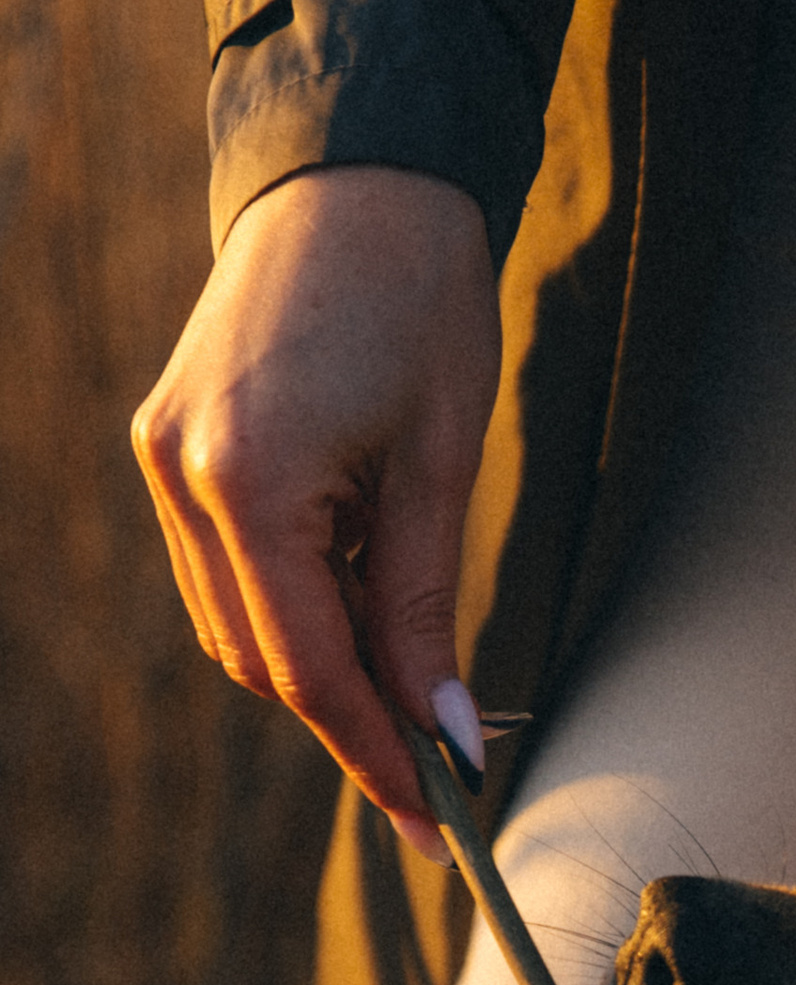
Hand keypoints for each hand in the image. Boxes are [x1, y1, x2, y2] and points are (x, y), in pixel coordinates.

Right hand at [132, 163, 501, 858]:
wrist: (356, 171)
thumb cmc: (418, 298)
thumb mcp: (440, 463)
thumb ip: (424, 605)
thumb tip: (445, 730)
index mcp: (247, 480)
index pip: (306, 667)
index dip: (374, 750)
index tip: (437, 813)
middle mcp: (180, 477)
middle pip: (261, 658)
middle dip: (350, 715)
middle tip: (444, 754)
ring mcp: (161, 458)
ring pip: (237, 623)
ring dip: (323, 660)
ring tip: (415, 659)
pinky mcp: (167, 441)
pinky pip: (227, 566)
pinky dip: (295, 600)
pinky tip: (363, 589)